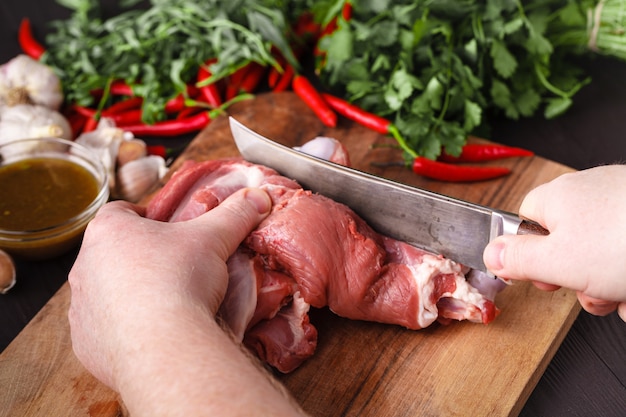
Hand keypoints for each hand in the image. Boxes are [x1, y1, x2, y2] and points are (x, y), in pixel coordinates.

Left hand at [68, 188, 305, 416]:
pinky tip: (151, 333)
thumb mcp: (214, 238)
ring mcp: (81, 306)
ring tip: (163, 305)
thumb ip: (235, 213)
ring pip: (105, 292)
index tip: (167, 231)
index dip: (146, 218)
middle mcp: (85, 264)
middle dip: (138, 258)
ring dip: (127, 295)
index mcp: (108, 230)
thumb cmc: (181, 280)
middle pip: (112, 252)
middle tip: (172, 269)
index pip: (121, 211)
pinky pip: (102, 330)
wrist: (164, 345)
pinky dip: (122, 330)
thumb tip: (259, 196)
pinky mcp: (85, 342)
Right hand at [483, 165, 625, 320]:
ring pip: (603, 251)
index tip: (544, 279)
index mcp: (557, 196)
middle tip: (590, 292)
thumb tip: (488, 253)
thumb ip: (517, 259)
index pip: (524, 222)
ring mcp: (624, 200)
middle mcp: (589, 191)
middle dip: (578, 277)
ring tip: (625, 296)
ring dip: (610, 284)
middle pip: (567, 241)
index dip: (530, 255)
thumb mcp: (559, 262)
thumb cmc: (625, 244)